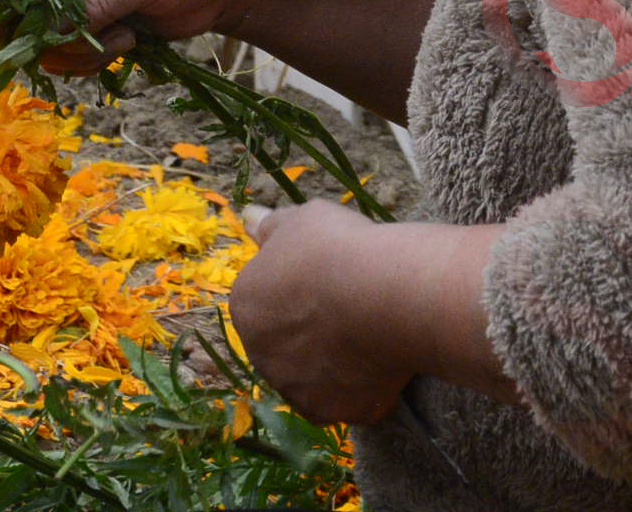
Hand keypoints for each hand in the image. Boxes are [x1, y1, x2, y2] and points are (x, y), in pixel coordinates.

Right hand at [37, 0, 258, 73]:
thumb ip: (88, 2)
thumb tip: (40, 35)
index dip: (26, 6)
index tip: (44, 33)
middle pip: (30, 11)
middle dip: (62, 35)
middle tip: (102, 37)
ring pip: (51, 38)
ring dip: (84, 50)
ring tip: (126, 36)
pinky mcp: (98, 18)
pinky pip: (75, 50)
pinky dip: (96, 56)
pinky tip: (131, 41)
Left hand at [228, 200, 411, 424]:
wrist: (383, 294)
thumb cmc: (338, 249)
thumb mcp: (302, 220)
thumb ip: (271, 226)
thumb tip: (248, 218)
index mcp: (247, 307)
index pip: (265, 303)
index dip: (299, 291)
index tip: (328, 280)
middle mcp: (261, 356)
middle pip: (285, 345)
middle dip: (310, 333)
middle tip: (350, 308)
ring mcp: (297, 390)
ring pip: (312, 379)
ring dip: (332, 364)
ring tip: (369, 333)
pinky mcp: (334, 413)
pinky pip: (346, 401)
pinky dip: (361, 388)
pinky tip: (382, 361)